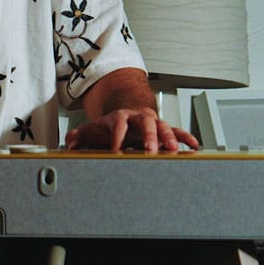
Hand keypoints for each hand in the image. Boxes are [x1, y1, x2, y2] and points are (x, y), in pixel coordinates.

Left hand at [65, 106, 198, 152]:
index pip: (119, 123)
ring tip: (173, 150)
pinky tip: (194, 146)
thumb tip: (69, 143)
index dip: (117, 136)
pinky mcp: (164, 129)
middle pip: (145, 122)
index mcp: (120, 117)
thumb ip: (80, 136)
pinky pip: (178, 131)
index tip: (117, 151)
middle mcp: (138, 117)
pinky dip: (186, 137)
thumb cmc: (111, 127)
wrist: (126, 113)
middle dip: (148, 136)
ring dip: (169, 137)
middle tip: (150, 151)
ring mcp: (153, 122)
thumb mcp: (94, 130)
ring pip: (163, 126)